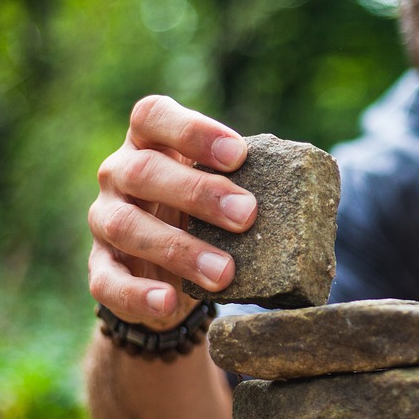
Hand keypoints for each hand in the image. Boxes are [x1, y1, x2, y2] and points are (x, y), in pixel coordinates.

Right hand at [87, 96, 257, 328]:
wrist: (163, 267)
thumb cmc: (203, 213)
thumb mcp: (221, 188)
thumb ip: (248, 182)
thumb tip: (319, 196)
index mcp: (149, 142)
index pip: (154, 116)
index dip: (193, 131)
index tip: (239, 154)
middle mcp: (118, 174)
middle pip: (145, 172)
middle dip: (198, 192)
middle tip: (248, 214)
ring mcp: (104, 220)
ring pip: (127, 226)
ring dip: (179, 249)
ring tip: (225, 272)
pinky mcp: (100, 267)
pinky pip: (107, 282)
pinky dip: (137, 293)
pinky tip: (169, 302)